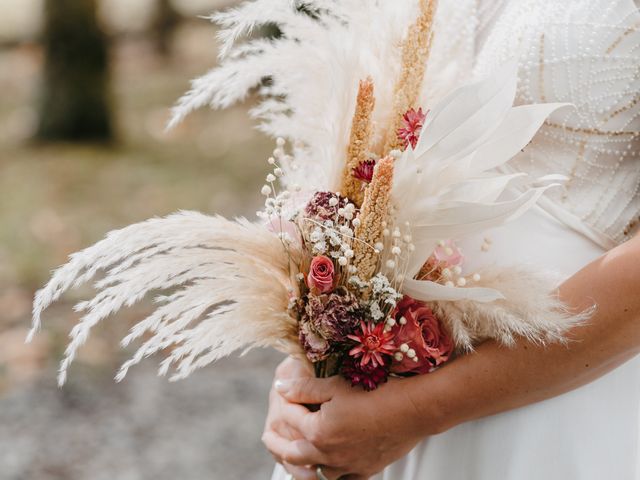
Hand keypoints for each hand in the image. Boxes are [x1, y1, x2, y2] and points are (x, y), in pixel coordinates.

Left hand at [262, 357, 433, 479]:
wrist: (414, 410)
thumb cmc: (376, 392)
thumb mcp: (336, 384)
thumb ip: (304, 388)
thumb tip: (280, 387)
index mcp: (318, 431)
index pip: (290, 419)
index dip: (284, 404)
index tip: (282, 396)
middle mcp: (329, 454)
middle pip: (293, 454)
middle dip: (278, 443)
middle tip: (269, 435)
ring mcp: (347, 466)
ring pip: (315, 473)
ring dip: (302, 462)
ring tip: (295, 452)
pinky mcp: (365, 470)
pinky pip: (341, 479)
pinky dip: (330, 472)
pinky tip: (329, 465)